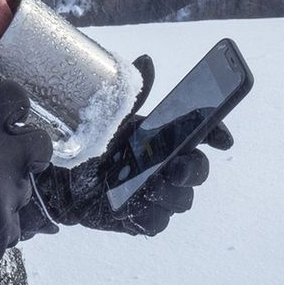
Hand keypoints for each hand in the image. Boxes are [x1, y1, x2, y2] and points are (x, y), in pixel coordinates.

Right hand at [0, 65, 54, 284]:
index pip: (16, 99)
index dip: (10, 104)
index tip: (3, 113)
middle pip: (40, 144)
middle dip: (27, 148)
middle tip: (6, 157)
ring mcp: (4, 199)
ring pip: (25, 186)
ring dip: (6, 189)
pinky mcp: (4, 232)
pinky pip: (14, 221)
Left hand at [31, 55, 232, 237]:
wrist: (61, 181)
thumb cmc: (91, 145)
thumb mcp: (110, 117)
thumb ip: (132, 95)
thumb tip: (147, 61)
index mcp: (166, 139)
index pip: (203, 135)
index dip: (217, 135)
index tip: (222, 141)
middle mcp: (167, 167)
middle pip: (198, 172)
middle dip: (192, 170)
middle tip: (173, 167)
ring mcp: (157, 195)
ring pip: (181, 200)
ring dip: (166, 195)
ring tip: (144, 187)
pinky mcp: (142, 218)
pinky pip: (157, 223)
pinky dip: (146, 216)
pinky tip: (129, 207)